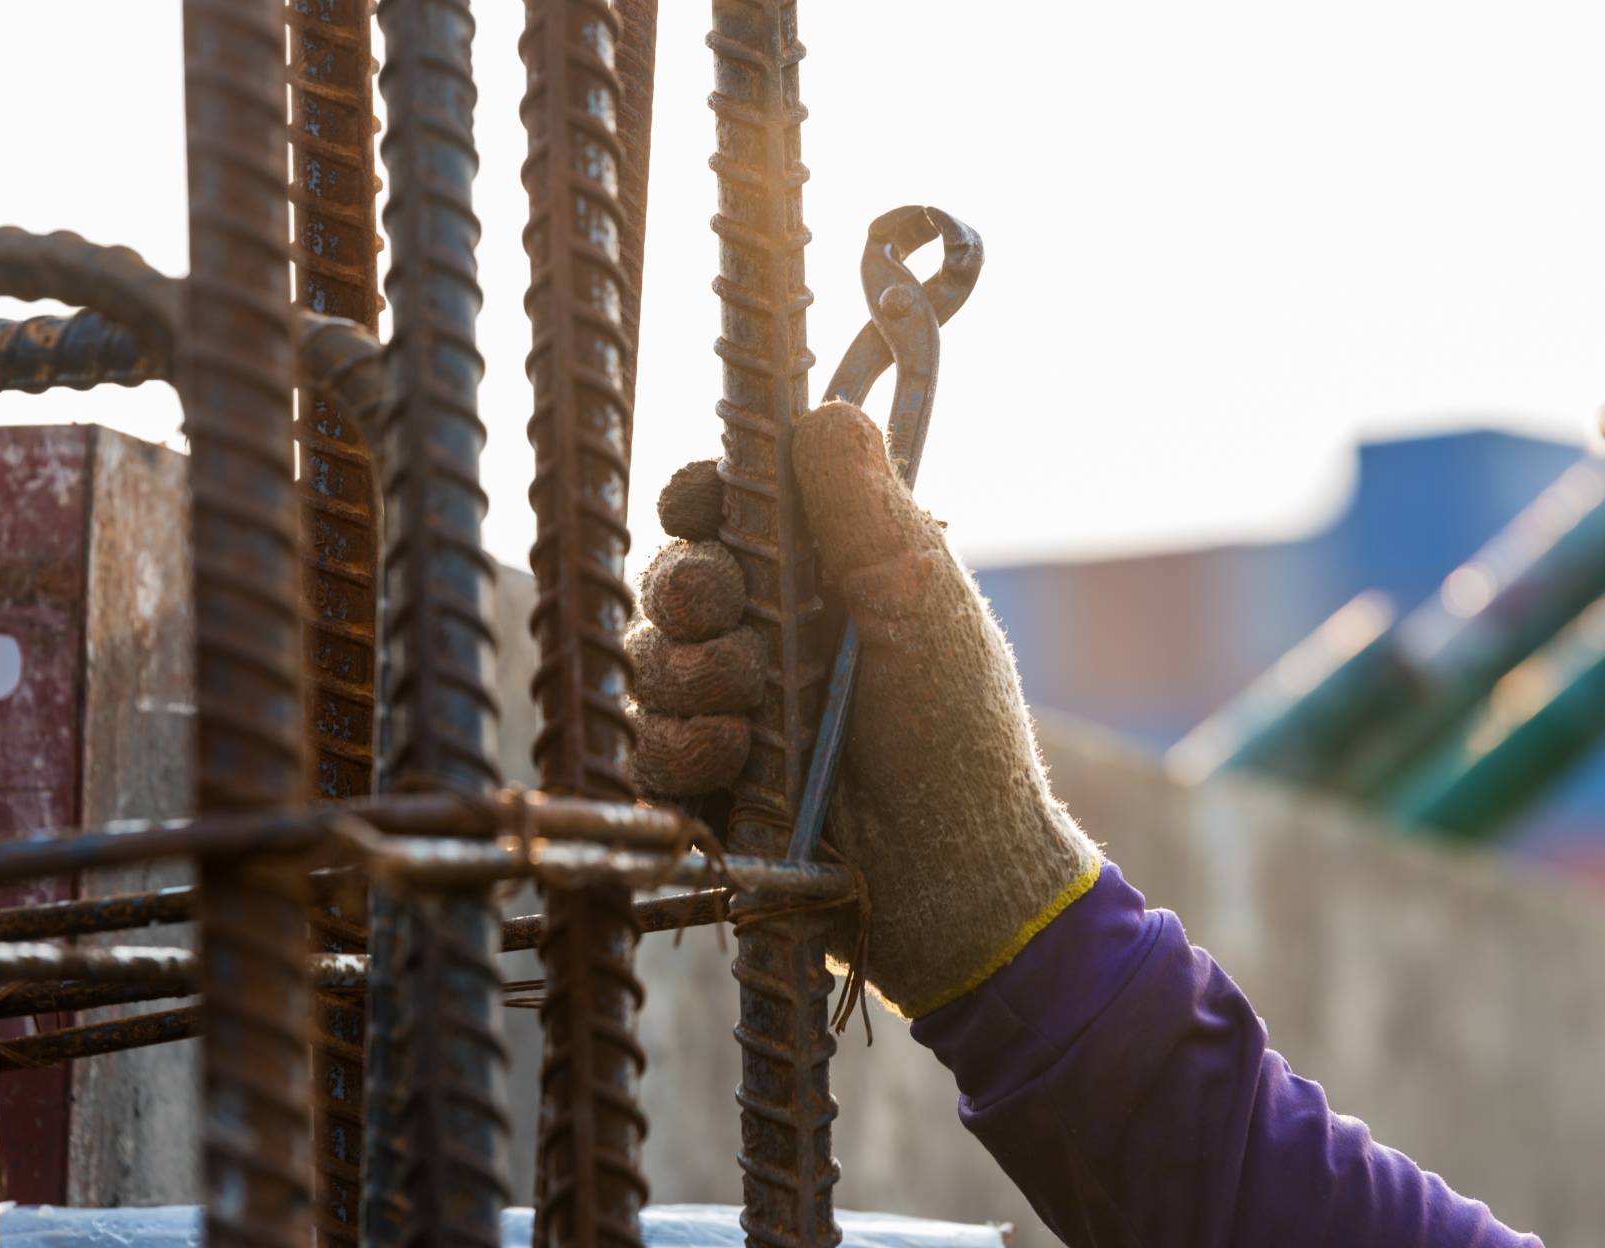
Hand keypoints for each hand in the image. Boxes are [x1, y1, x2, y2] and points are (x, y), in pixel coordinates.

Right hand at [629, 401, 1100, 1016]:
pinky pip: (647, 752)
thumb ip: (863, 506)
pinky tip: (731, 764)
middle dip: (690, 592)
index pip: (726, 511)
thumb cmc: (957, 730)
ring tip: (747, 715)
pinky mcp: (709, 790)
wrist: (954, 875)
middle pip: (673, 579)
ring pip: (651, 663)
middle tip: (727, 614)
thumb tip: (823, 408)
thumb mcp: (918, 601)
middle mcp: (770, 635)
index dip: (702, 500)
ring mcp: (734, 714)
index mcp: (822, 577)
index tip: (705, 506)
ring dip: (689, 679)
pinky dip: (680, 752)